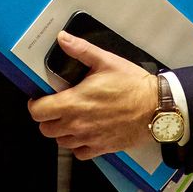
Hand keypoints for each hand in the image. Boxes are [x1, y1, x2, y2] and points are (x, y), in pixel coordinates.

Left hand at [27, 30, 155, 158]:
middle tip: (56, 106)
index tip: (41, 98)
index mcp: (74, 102)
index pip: (38, 112)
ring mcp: (89, 138)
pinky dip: (78, 145)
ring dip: (61, 131)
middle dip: (47, 118)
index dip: (35, 104)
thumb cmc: (132, 84)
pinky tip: (84, 132)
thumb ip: (80, 49)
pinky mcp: (102, 148)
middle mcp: (78, 124)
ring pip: (61, 142)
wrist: (157, 107)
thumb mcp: (105, 61)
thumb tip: (62, 38)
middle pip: (46, 129)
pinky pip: (80, 153)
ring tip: (70, 118)